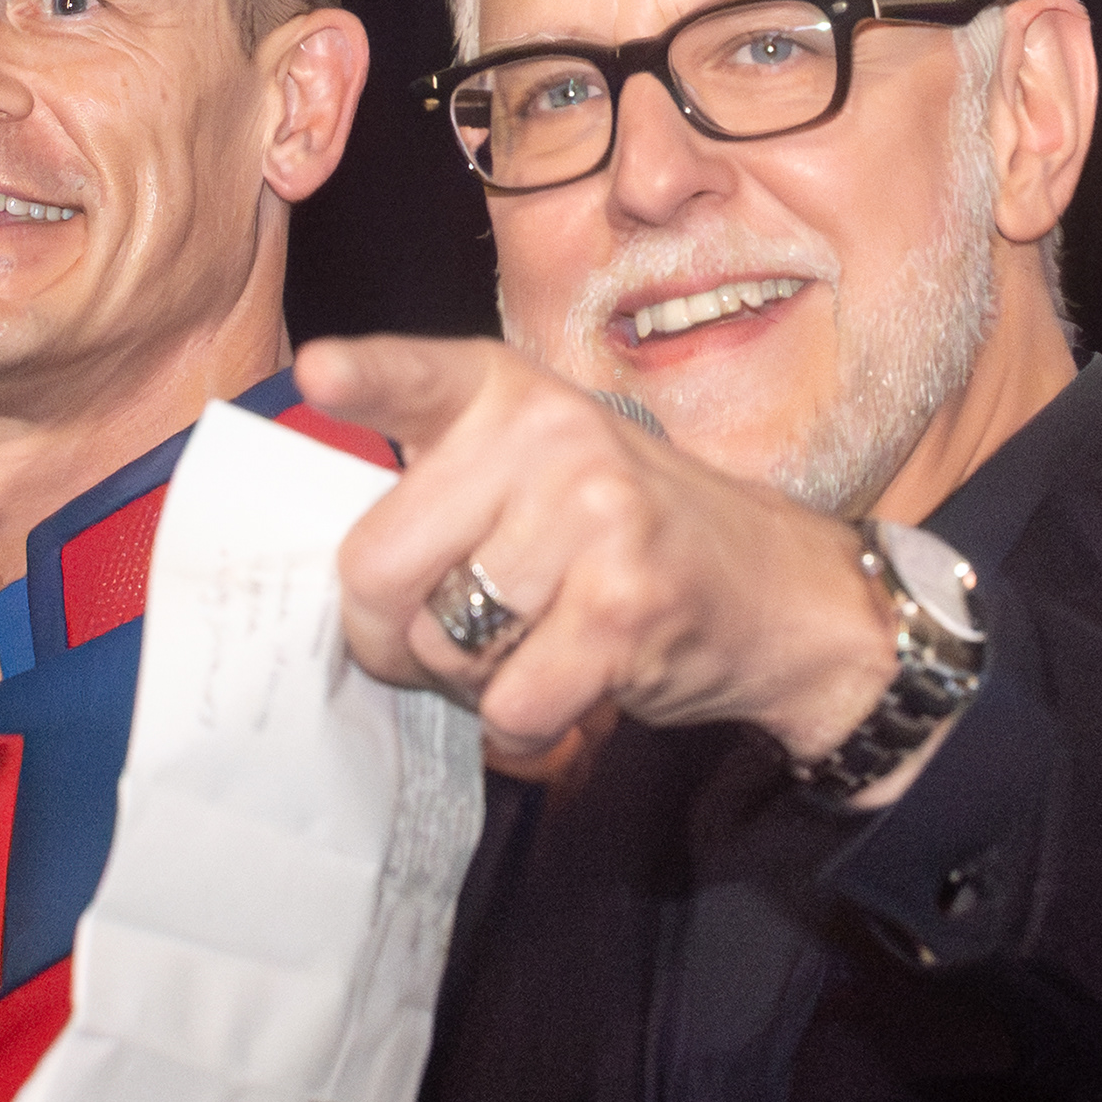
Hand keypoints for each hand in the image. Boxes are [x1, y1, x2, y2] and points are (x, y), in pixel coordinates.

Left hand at [299, 337, 912, 789]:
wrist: (780, 590)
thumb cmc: (632, 539)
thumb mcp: (543, 473)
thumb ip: (448, 490)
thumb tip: (345, 582)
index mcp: (511, 396)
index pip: (417, 380)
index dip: (365, 379)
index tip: (321, 373)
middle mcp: (551, 438)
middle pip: (378, 568)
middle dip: (391, 635)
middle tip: (450, 637)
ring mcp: (594, 517)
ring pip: (443, 648)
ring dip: (475, 681)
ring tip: (540, 646)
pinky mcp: (624, 605)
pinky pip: (509, 705)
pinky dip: (526, 727)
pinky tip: (574, 689)